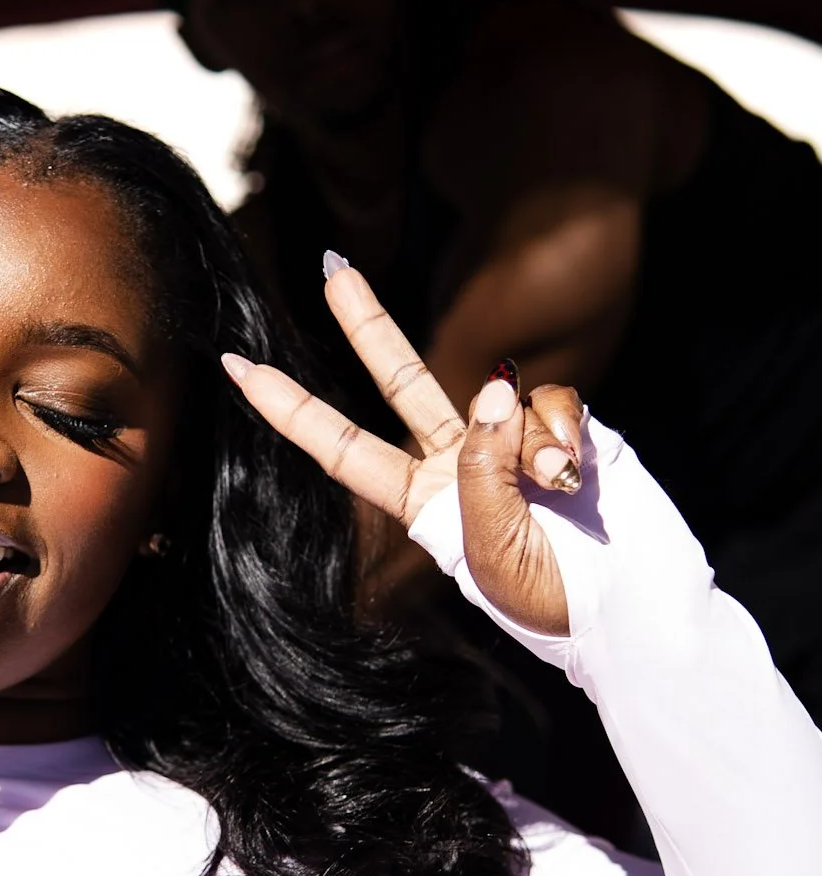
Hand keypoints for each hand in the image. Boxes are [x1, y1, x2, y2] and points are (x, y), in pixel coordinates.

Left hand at [222, 264, 584, 635]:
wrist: (637, 610)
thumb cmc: (554, 599)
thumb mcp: (492, 550)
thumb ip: (482, 467)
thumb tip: (492, 386)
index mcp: (423, 504)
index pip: (342, 446)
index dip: (290, 407)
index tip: (237, 367)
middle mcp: (460, 465)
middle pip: (402, 382)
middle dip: (368, 324)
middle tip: (332, 265)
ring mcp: (513, 443)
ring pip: (499, 396)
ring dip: (528, 439)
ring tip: (557, 490)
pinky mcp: (568, 427)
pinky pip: (551, 398)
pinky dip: (564, 427)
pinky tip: (578, 470)